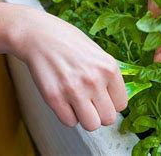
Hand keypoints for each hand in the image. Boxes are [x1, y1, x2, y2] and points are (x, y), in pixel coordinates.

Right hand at [10, 7, 127, 130]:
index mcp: (109, 68)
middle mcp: (94, 80)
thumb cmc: (69, 43)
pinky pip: (70, 122)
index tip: (103, 98)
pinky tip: (64, 100)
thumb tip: (116, 100)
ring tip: (78, 103)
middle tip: (91, 103)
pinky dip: (68, 115)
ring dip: (85, 118)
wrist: (39, 35)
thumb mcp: (98, 54)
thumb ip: (108, 76)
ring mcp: (74, 90)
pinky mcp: (54, 98)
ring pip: (91, 125)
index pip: (122, 104)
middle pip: (108, 118)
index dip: (112, 103)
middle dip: (100, 113)